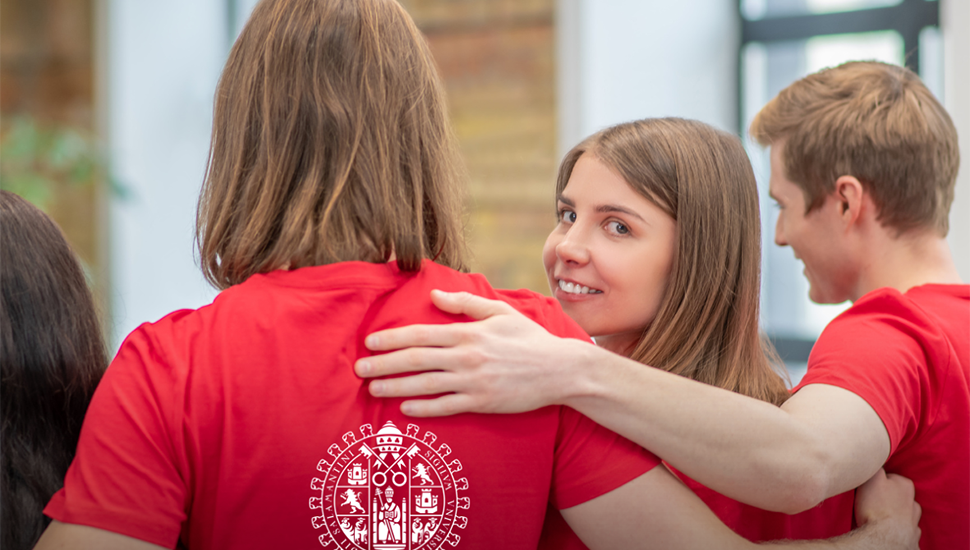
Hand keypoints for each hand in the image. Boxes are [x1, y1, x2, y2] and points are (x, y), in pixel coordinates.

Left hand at [354, 290, 591, 415]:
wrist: (560, 370)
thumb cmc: (530, 339)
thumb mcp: (500, 312)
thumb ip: (465, 304)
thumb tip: (435, 295)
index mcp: (468, 333)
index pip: (420, 335)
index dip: (392, 338)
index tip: (370, 342)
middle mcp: (466, 357)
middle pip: (415, 360)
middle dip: (383, 364)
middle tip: (359, 368)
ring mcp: (473, 382)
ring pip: (425, 385)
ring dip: (395, 386)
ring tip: (373, 388)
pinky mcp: (482, 403)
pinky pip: (446, 407)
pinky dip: (424, 408)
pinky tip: (404, 408)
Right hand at [853, 469, 920, 548]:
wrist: (884, 537)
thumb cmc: (877, 507)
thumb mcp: (871, 478)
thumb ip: (875, 465)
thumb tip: (876, 456)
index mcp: (905, 485)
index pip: (890, 477)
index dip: (877, 481)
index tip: (868, 487)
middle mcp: (914, 503)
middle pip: (898, 495)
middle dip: (887, 497)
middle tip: (870, 501)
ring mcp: (914, 522)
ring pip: (904, 513)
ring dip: (894, 513)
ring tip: (877, 516)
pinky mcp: (911, 537)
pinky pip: (904, 529)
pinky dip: (897, 528)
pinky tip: (886, 529)